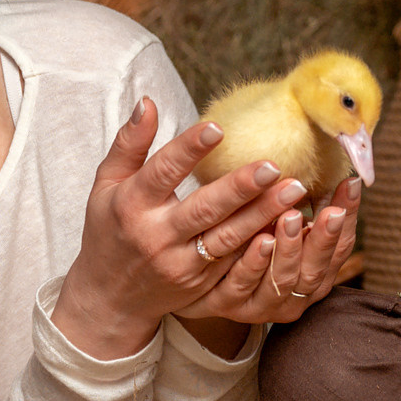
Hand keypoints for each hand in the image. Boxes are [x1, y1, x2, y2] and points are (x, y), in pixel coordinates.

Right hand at [53, 99, 313, 358]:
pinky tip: (289, 225)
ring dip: (263, 214)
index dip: (189, 149)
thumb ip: (129, 144)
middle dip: (241, 187)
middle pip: (204, 209)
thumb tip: (148, 102)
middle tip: (273, 165)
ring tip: (295, 190)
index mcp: (132, 205)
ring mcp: (181, 264)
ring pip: (228, 238)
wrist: (111, 298)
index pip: (162, 172)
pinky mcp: (203, 286)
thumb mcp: (106, 185)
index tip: (218, 127)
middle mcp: (157, 236)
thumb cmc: (110, 230)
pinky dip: (263, 245)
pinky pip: (237, 264)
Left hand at [180, 177, 362, 325]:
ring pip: (283, 280)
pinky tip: (260, 238)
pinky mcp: (229, 305)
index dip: (348, 218)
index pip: (339, 247)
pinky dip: (255, 264)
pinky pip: (244, 286)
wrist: (195, 283)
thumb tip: (335, 166)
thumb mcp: (282, 224)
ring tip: (291, 218)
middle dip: (323, 239)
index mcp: (314, 275)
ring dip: (289, 249)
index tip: (349, 184)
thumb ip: (304, 205)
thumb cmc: (249, 243)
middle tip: (329, 210)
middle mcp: (294, 295)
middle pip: (315, 270)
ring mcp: (262, 304)